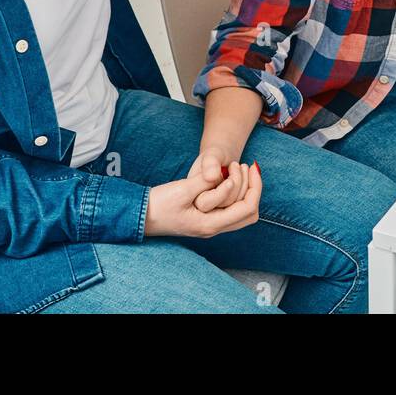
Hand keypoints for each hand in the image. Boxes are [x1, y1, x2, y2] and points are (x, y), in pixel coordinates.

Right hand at [144, 162, 260, 238]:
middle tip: (248, 167)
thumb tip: (221, 174)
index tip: (249, 166)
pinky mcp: (206, 220)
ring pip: (242, 213)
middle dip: (254, 189)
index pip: (247, 208)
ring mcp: (211, 226)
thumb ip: (204, 182)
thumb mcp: (182, 190)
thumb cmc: (158, 204)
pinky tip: (229, 178)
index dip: (255, 186)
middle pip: (250, 213)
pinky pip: (231, 210)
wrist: (140, 216)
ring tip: (238, 168)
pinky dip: (237, 195)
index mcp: (210, 224)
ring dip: (246, 191)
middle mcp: (214, 229)